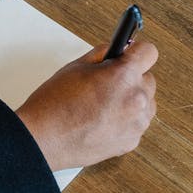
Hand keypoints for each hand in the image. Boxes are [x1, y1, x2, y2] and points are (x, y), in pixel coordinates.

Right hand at [16, 40, 157, 171]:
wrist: (43, 139)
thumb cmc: (53, 104)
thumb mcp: (74, 67)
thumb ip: (101, 55)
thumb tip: (116, 50)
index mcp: (123, 76)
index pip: (149, 52)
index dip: (137, 51)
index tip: (130, 54)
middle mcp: (136, 99)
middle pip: (148, 79)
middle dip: (131, 78)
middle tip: (105, 84)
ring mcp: (137, 123)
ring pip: (145, 103)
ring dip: (131, 100)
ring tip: (102, 105)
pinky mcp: (132, 141)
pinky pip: (136, 123)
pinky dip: (124, 121)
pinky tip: (101, 121)